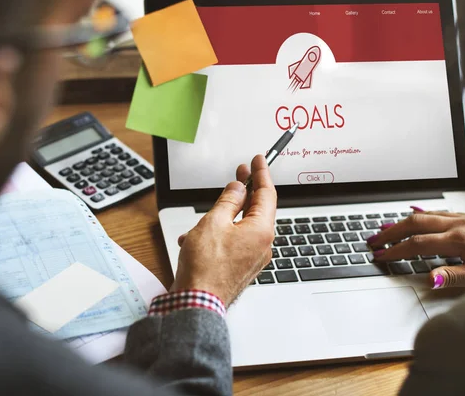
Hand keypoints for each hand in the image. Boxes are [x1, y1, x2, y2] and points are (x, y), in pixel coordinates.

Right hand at [170, 155, 276, 306]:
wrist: (197, 303)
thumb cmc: (205, 268)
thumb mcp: (214, 222)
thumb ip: (228, 201)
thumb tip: (238, 189)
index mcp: (261, 231)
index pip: (267, 194)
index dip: (261, 174)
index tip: (258, 160)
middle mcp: (262, 244)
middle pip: (257, 209)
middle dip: (245, 191)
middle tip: (240, 173)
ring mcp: (253, 257)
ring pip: (241, 226)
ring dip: (224, 217)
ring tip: (204, 217)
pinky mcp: (242, 266)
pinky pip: (234, 241)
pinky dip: (219, 234)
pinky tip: (198, 238)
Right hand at [368, 209, 464, 288]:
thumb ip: (454, 276)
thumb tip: (428, 277)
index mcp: (461, 240)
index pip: (418, 244)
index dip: (396, 250)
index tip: (380, 255)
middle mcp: (461, 224)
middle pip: (416, 222)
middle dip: (391, 230)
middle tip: (373, 238)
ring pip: (427, 214)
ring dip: (403, 221)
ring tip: (386, 228)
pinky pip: (440, 211)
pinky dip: (422, 214)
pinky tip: (417, 215)